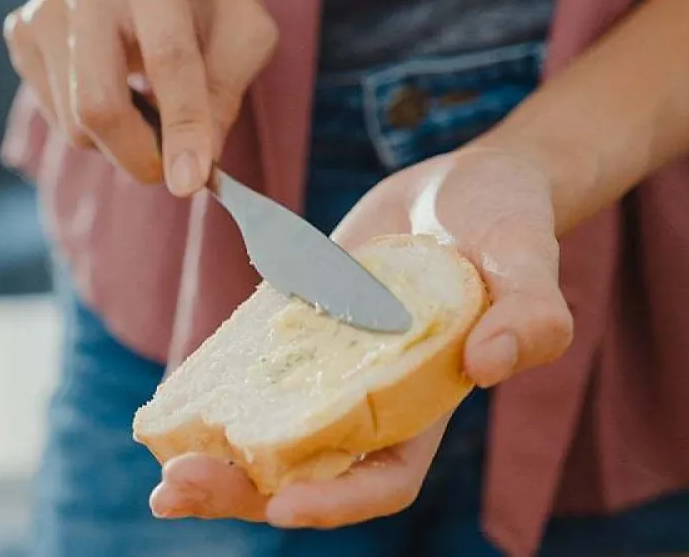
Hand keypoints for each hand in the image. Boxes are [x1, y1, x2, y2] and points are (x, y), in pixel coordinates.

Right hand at [3, 0, 277, 194]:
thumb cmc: (203, 0)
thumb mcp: (245, 29)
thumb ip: (228, 90)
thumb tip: (199, 159)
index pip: (168, 57)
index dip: (183, 126)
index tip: (189, 182)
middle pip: (99, 103)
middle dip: (139, 155)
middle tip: (173, 171)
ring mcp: (44, 5)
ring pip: (74, 122)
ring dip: (121, 143)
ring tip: (150, 110)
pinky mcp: (21, 34)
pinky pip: (55, 117)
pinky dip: (94, 128)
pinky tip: (117, 92)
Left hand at [149, 147, 573, 526]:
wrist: (456, 183)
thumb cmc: (506, 221)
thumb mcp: (527, 257)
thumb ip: (530, 313)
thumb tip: (490, 364)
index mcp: (427, 400)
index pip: (384, 477)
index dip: (337, 502)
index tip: (282, 505)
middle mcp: (371, 396)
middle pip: (305, 470)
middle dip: (243, 490)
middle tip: (175, 490)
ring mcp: (329, 363)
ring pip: (266, 431)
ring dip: (214, 455)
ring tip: (158, 461)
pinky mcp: (299, 326)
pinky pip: (250, 372)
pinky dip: (212, 392)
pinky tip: (169, 398)